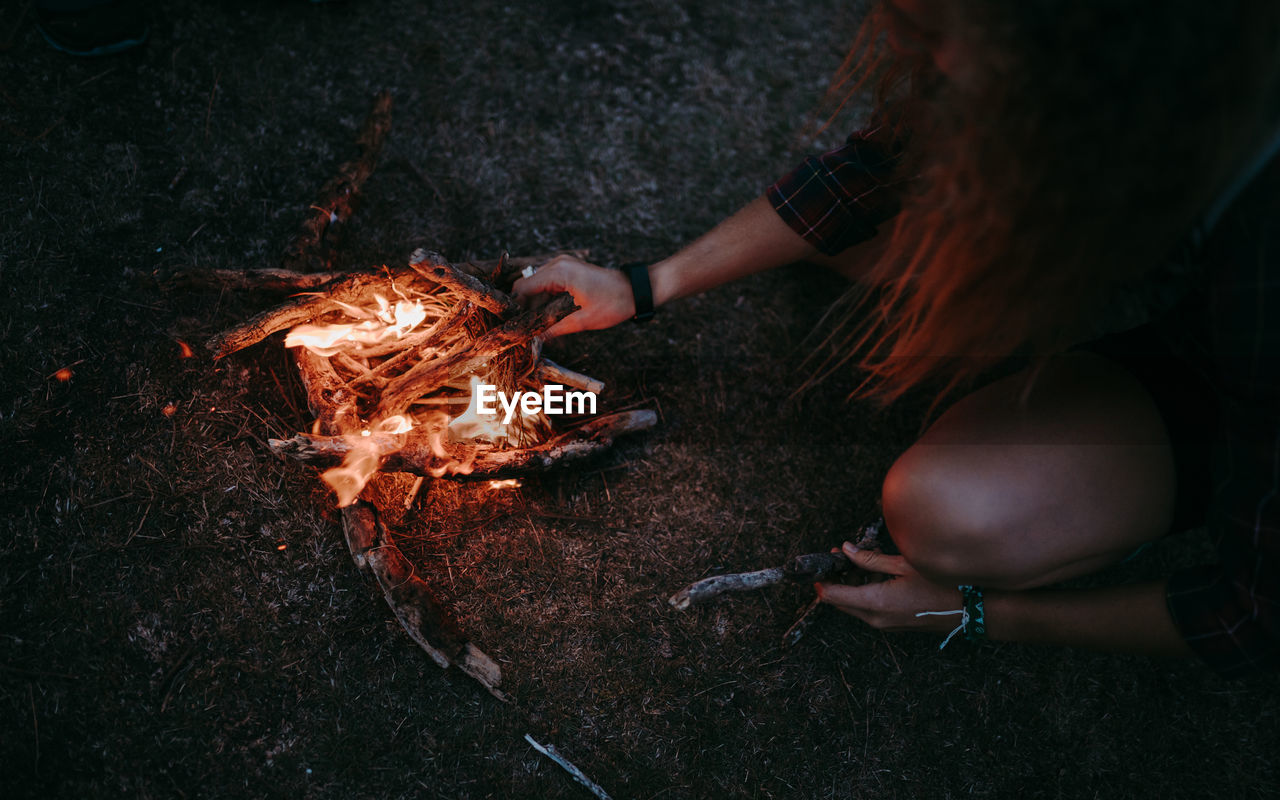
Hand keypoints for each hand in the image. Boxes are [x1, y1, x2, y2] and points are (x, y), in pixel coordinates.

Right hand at [511, 255, 635, 337]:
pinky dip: (545, 300)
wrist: (636, 290)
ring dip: (534, 305)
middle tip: (521, 330)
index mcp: (559, 273)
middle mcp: (558, 264)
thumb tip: (536, 340)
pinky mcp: (569, 270)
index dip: (515, 307)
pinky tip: (545, 318)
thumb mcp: (583, 320)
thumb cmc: (614, 303)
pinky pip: (548, 284)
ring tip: (532, 327)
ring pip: (537, 286)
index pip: (523, 288)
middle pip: (527, 286)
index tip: (512, 325)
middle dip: (523, 308)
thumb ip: (556, 329)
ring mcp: (563, 265)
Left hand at [816, 543, 964, 632]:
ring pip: (853, 604)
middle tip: (839, 556)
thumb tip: (846, 549)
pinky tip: (876, 574)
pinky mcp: (891, 624)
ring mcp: (883, 624)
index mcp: (875, 602)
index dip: (820, 579)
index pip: (831, 595)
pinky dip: (864, 591)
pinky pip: (867, 608)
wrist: (967, 612)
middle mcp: (874, 618)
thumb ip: (870, 559)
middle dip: (835, 578)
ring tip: (859, 560)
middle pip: (839, 600)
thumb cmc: (940, 586)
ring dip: (851, 584)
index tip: (819, 563)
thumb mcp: (903, 565)